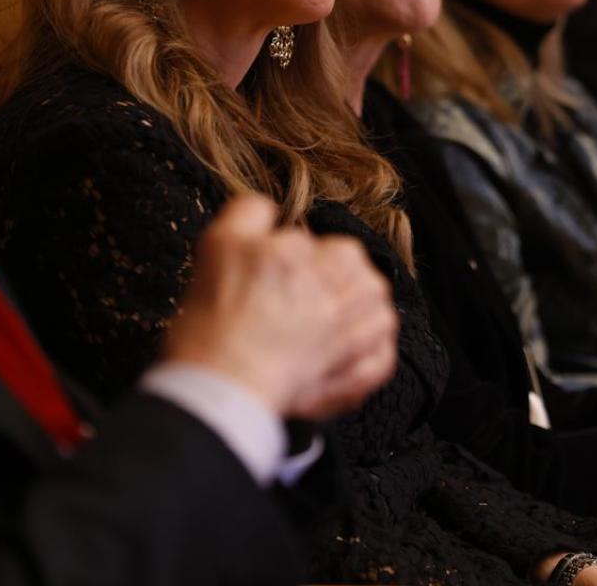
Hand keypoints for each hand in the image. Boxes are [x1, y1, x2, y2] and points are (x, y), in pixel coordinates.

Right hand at [162, 194, 397, 419]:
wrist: (221, 387)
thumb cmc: (217, 320)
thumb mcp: (220, 241)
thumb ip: (251, 211)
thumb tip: (270, 209)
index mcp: (322, 254)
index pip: (320, 243)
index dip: (296, 261)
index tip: (275, 283)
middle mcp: (348, 289)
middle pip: (356, 274)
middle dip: (331, 284)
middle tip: (292, 308)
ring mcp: (360, 334)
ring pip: (376, 312)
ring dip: (356, 317)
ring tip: (317, 331)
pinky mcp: (361, 375)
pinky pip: (379, 359)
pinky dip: (365, 359)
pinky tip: (335, 359)